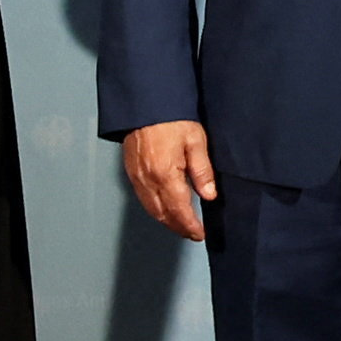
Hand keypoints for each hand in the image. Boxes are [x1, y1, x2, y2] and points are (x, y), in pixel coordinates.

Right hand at [120, 118, 216, 241]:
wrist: (145, 106)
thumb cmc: (172, 120)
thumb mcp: (196, 142)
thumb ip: (202, 171)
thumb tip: (209, 195)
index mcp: (165, 175)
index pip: (179, 210)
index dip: (190, 225)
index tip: (199, 234)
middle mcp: (148, 181)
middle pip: (163, 214)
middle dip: (178, 227)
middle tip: (192, 234)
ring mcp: (136, 178)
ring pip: (151, 209)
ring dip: (166, 220)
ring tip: (180, 225)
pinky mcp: (131, 173)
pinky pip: (142, 199)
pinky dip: (154, 209)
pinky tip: (163, 209)